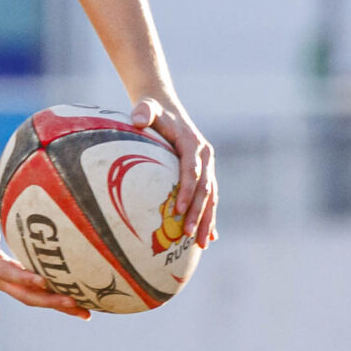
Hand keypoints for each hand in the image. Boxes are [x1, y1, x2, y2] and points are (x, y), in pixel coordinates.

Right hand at [0, 212, 91, 317]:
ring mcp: (5, 285)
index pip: (10, 274)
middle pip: (28, 297)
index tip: (45, 281)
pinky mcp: (9, 286)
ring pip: (33, 300)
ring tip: (85, 312)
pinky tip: (73, 303)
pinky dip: (52, 301)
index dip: (26, 278)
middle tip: (77, 303)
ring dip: (58, 307)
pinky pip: (33, 296)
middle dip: (53, 302)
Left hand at [124, 96, 218, 247]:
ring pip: (211, 196)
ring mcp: (208, 165)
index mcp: (193, 143)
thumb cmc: (152, 110)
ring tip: (203, 243)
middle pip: (205, 188)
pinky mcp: (205, 173)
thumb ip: (143, 112)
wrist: (165, 106)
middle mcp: (205, 155)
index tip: (179, 211)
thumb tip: (139, 119)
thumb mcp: (146, 108)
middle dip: (199, 212)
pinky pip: (210, 197)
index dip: (187, 191)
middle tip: (190, 235)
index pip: (192, 171)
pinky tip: (211, 237)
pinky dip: (210, 216)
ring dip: (208, 219)